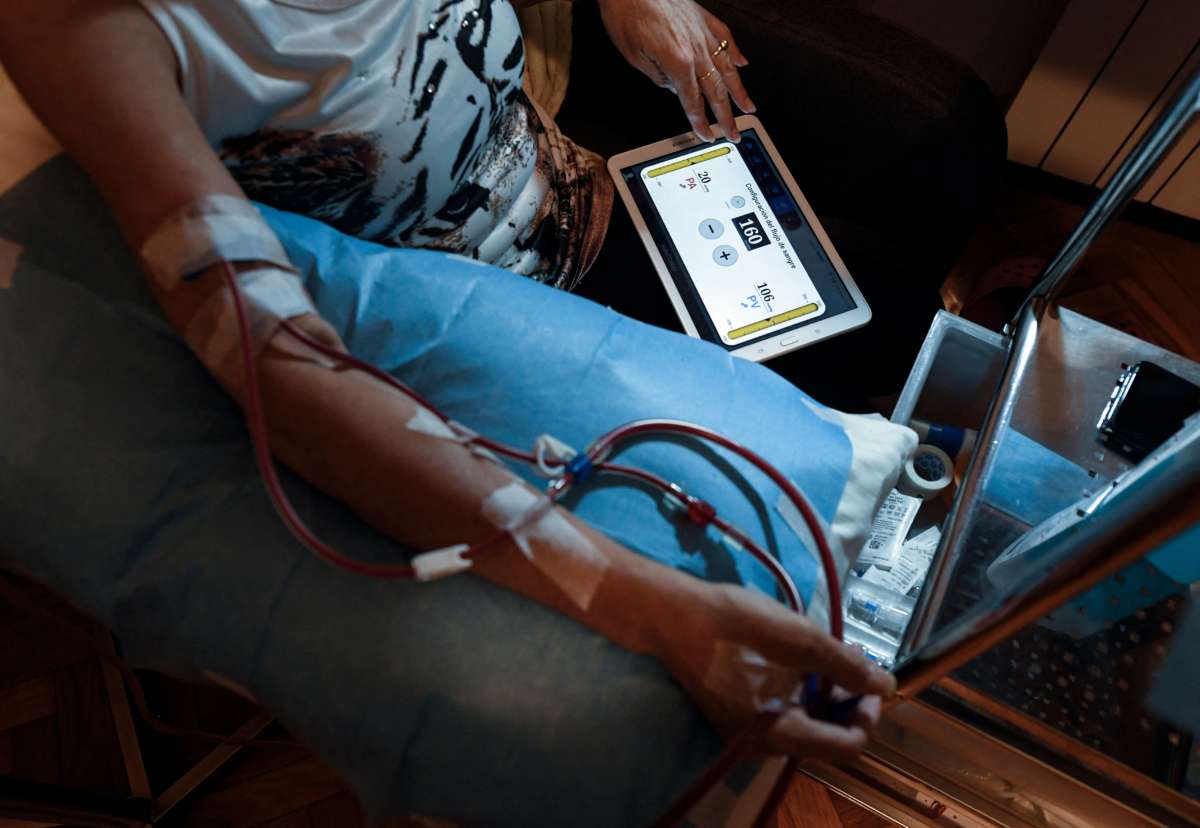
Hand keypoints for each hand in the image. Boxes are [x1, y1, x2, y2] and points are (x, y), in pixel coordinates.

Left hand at [596, 0, 755, 142]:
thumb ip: (658, 77)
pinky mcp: (702, 17)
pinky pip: (725, 37)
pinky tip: (743, 64)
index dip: (700, 122)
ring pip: (727, 67)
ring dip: (739, 90)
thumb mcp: (633, 55)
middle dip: (726, 115)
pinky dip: (735, 53)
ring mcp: (702, 32)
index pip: (693, 101)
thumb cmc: (627, 12)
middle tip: (735, 132)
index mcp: (678, 61)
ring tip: (748, 107)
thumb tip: (673, 88)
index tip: (707, 135)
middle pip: (716, 90)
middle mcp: (696, 48)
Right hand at [654, 581, 894, 758]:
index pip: (849, 745)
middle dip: (846, 699)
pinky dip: (798, 691)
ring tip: (824, 654)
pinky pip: (781, 713)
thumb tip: (887, 687)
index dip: (867, 712)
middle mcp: (763, 746)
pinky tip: (796, 660)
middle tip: (849, 659)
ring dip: (823, 692)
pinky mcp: (735, 715)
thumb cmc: (737, 626)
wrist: (673, 615)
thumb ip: (848, 667)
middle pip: (827, 737)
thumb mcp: (802, 640)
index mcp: (782, 735)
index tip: (868, 678)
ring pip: (804, 723)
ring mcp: (745, 732)